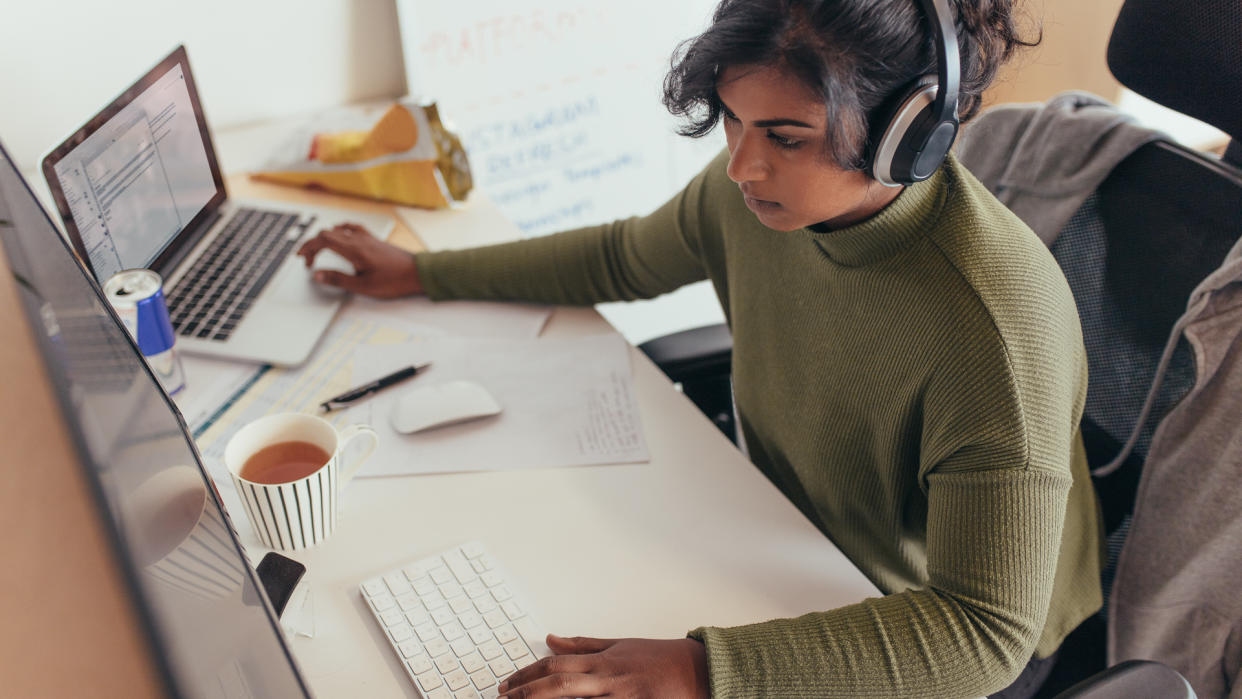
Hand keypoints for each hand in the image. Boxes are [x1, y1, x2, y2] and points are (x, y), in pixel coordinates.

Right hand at [296, 223, 423, 297]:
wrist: (417, 272)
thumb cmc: (394, 280)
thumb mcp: (363, 286)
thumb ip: (338, 279)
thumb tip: (318, 275)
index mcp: (354, 249)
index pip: (323, 240)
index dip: (308, 247)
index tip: (302, 257)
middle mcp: (359, 239)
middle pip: (327, 233)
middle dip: (313, 245)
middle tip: (308, 260)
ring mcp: (367, 237)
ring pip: (339, 230)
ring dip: (325, 239)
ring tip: (320, 251)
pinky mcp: (374, 239)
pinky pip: (352, 228)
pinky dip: (340, 231)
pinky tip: (340, 235)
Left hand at [498, 634, 708, 698]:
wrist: (699, 671)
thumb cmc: (660, 659)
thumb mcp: (619, 644)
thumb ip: (583, 646)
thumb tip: (551, 639)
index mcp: (603, 660)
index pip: (555, 666)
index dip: (527, 675)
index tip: (507, 685)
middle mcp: (608, 679)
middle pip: (558, 685)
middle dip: (526, 694)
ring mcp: (620, 698)